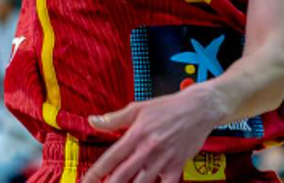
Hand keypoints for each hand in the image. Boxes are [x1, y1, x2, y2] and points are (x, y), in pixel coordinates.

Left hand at [83, 87, 222, 182]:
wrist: (198, 109)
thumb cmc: (167, 107)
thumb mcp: (138, 108)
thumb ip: (114, 118)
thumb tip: (92, 121)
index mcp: (136, 135)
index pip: (111, 157)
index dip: (96, 172)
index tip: (85, 180)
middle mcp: (148, 150)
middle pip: (123, 175)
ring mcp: (163, 160)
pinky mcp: (177, 166)